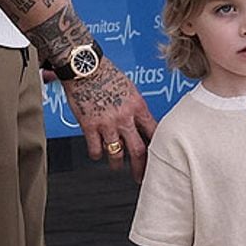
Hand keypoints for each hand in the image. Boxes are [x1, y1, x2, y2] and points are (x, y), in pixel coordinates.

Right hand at [62, 57, 155, 180]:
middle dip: (141, 167)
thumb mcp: (130, 89)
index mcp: (138, 106)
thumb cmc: (108, 74)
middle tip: (142, 177)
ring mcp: (107, 124)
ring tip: (118, 167)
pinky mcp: (89, 126)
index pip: (154, 131)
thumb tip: (140, 122)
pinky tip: (97, 154)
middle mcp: (125, 117)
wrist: (85, 67)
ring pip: (116, 153)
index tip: (160, 155)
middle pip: (139, 149)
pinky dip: (97, 154)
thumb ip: (135, 107)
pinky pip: (95, 149)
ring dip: (117, 164)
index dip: (158, 146)